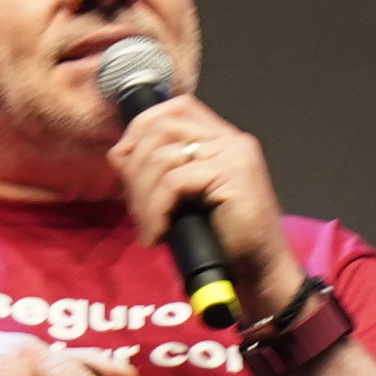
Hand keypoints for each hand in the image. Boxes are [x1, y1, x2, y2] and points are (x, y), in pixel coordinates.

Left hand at [109, 94, 296, 311]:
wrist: (257, 268)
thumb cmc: (220, 238)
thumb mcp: (181, 198)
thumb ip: (158, 171)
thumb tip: (118, 154)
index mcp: (219, 138)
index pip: (175, 107)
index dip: (142, 126)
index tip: (124, 162)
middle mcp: (229, 139)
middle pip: (162, 127)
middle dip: (136, 167)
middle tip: (135, 207)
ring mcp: (233, 154)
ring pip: (163, 157)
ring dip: (143, 196)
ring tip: (148, 228)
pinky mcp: (232, 175)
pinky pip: (174, 183)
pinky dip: (156, 211)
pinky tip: (157, 234)